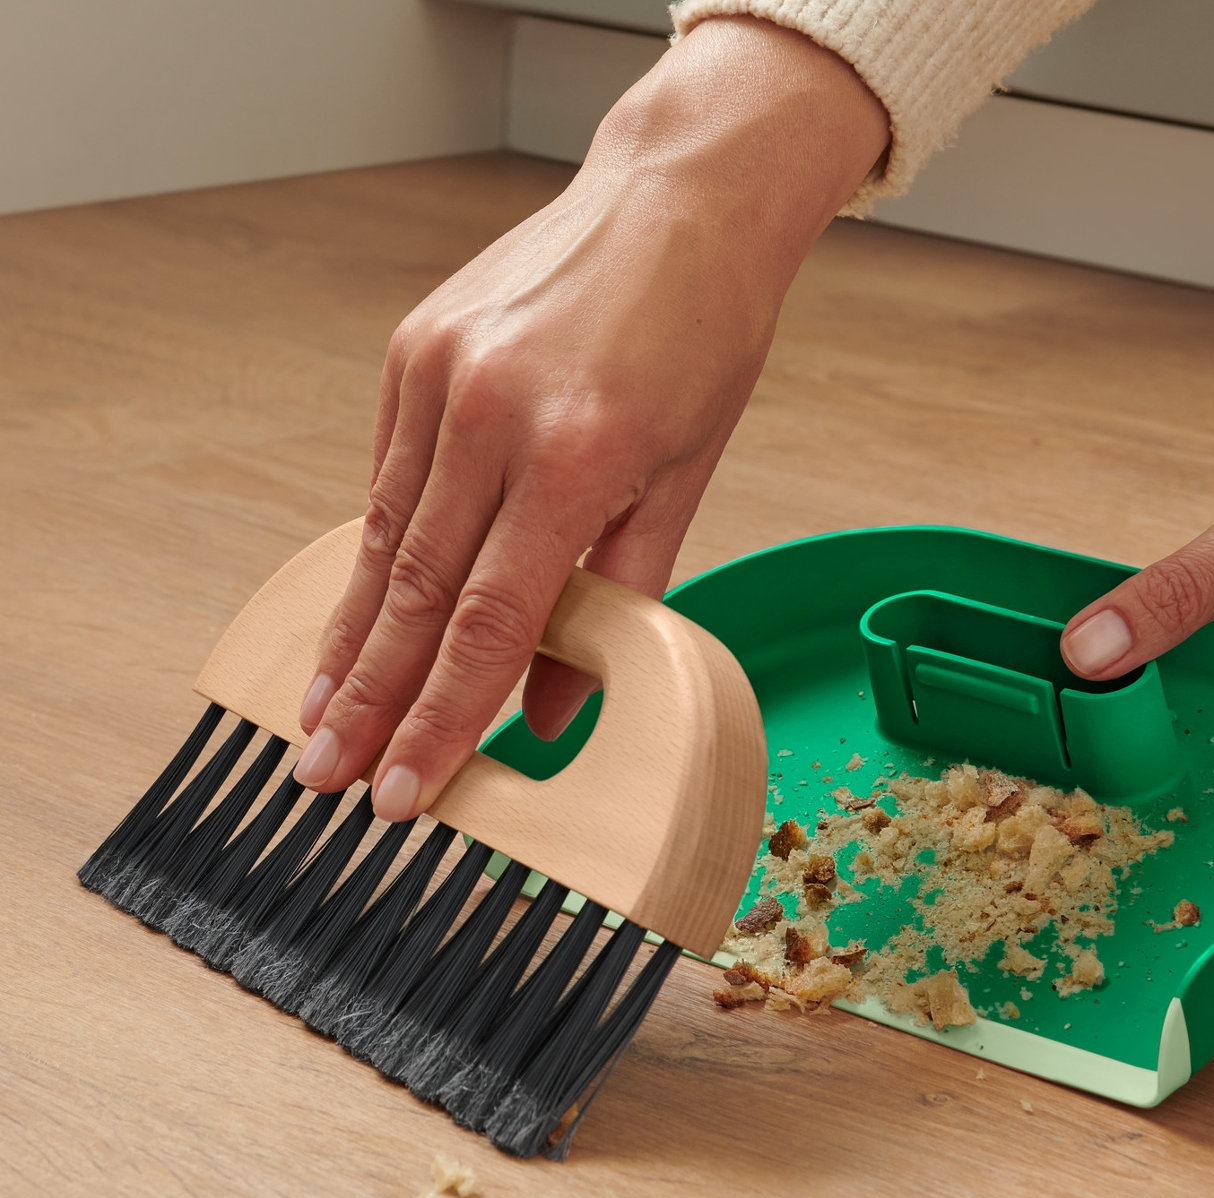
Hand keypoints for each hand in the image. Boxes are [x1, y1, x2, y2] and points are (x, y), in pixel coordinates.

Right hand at [292, 17, 887, 819]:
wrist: (680, 199)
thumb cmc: (704, 338)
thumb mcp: (685, 475)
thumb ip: (620, 595)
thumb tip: (558, 705)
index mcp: (577, 456)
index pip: (492, 623)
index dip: (441, 719)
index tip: (403, 790)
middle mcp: (493, 415)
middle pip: (417, 592)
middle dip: (367, 698)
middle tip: (322, 776)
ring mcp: (441, 375)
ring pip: (385, 537)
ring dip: (351, 636)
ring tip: (317, 712)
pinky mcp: (413, 350)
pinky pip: (387, 476)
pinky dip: (374, 551)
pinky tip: (359, 611)